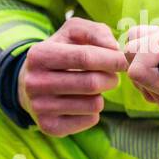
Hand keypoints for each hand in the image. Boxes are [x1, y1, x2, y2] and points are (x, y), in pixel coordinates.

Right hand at [18, 17, 127, 135]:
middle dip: (111, 78)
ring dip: (102, 94)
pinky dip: (94, 110)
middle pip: (92, 83)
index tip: (125, 60)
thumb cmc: (61, 52)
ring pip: (94, 104)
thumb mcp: (73, 32)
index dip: (112, 59)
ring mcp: (39, 107)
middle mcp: (34, 82)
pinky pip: (90, 120)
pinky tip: (82, 102)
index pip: (85, 57)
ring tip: (93, 87)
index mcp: (39, 55)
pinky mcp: (49, 126)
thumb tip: (114, 49)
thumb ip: (96, 32)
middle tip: (112, 75)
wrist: (33, 83)